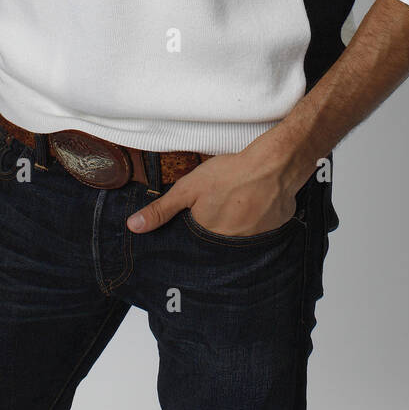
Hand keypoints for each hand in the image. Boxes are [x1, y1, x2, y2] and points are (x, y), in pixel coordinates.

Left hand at [126, 143, 303, 237]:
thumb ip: (161, 209)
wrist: (274, 165)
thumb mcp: (188, 188)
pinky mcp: (275, 230)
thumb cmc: (230, 173)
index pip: (196, 240)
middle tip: (225, 201)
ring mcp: (255, 240)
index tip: (203, 212)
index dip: (197, 224)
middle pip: (219, 238)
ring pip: (242, 235)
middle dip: (219, 223)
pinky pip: (263, 228)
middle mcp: (231, 244)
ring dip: (240, 222)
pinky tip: (259, 201)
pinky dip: (260, 217)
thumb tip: (133, 227)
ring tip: (242, 200)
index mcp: (208, 235)